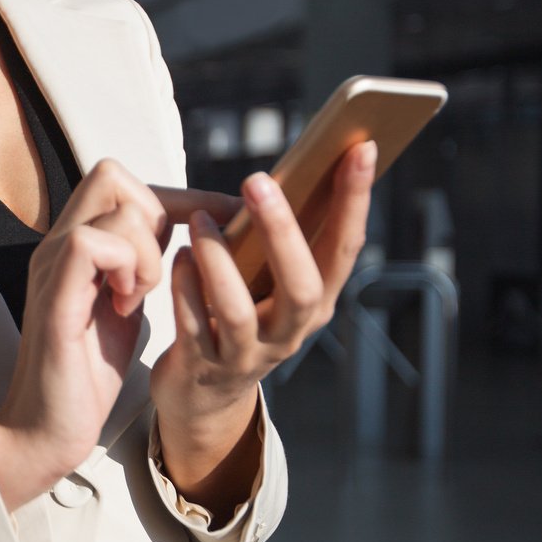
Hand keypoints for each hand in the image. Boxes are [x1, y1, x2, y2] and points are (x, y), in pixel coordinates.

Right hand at [0, 159, 237, 512]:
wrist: (45, 430)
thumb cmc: (85, 374)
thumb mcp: (124, 304)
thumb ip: (140, 265)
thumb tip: (187, 235)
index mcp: (76, 245)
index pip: (123, 182)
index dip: (179, 196)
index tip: (222, 221)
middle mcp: (58, 245)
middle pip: (112, 174)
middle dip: (159, 213)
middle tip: (164, 269)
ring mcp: (53, 267)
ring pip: (115, 207)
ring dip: (147, 252)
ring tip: (138, 297)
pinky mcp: (55, 298)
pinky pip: (91, 244)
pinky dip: (125, 268)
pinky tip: (126, 305)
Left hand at [148, 141, 377, 484]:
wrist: (203, 394)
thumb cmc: (238, 313)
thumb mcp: (267, 280)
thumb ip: (278, 239)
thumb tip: (283, 173)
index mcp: (316, 302)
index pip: (345, 248)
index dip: (355, 200)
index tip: (362, 147)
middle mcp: (290, 332)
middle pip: (301, 286)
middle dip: (281, 231)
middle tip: (257, 179)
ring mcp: (247, 355)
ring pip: (238, 311)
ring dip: (218, 260)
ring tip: (198, 222)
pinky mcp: (202, 367)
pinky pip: (193, 325)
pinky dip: (184, 288)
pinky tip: (179, 257)